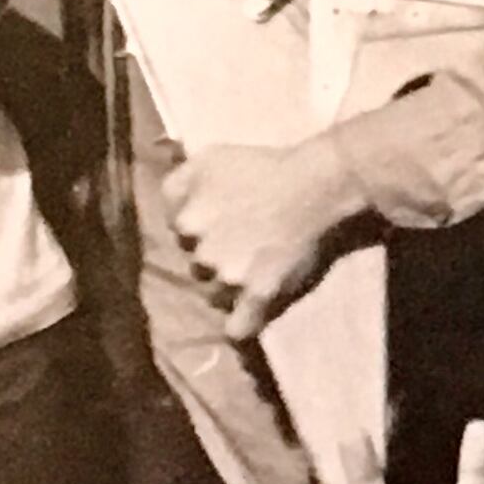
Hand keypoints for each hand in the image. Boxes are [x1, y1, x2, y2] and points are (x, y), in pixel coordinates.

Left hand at [164, 137, 368, 337]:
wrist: (316, 185)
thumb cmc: (265, 166)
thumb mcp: (210, 157)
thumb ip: (178, 182)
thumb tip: (168, 205)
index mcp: (186, 219)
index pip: (179, 231)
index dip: (200, 225)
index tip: (220, 219)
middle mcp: (201, 251)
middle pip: (197, 265)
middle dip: (214, 258)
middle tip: (241, 244)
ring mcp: (230, 277)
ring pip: (215, 295)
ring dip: (227, 288)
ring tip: (252, 273)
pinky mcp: (259, 295)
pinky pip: (239, 327)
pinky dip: (240, 326)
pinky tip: (243, 323)